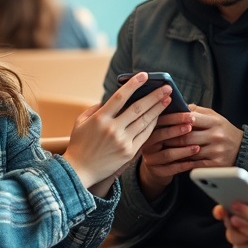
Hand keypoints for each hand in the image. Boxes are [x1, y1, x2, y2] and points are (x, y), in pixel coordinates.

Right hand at [63, 72, 173, 197]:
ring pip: (144, 121)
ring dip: (158, 109)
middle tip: (167, 87)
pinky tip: (159, 117)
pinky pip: (144, 135)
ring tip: (167, 100)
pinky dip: (152, 125)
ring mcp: (122, 141)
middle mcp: (112, 128)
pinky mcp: (129, 152)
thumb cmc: (79, 144)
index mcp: (100, 118)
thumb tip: (110, 100)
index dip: (133, 85)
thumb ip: (95, 109)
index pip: (120, 97)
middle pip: (138, 108)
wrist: (80, 171)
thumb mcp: (80, 122)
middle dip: (154, 96)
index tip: (144, 75)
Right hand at [135, 111, 197, 200]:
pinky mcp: (156, 171)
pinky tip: (194, 162)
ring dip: (183, 150)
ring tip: (197, 147)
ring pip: (167, 154)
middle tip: (191, 126)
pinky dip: (183, 165)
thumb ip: (174, 121)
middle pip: (160, 135)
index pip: (158, 120)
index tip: (189, 114)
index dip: (174, 117)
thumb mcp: (167, 132)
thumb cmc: (167, 144)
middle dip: (177, 130)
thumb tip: (187, 106)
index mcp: (148, 130)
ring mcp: (150, 159)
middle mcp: (146, 144)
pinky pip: (171, 169)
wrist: (157, 168)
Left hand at [137, 105, 242, 200]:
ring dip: (172, 150)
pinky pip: (193, 164)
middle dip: (168, 136)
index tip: (158, 118)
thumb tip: (176, 105)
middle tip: (154, 136)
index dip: (173, 118)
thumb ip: (196, 111)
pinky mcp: (215, 165)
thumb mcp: (213, 116)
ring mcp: (216, 151)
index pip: (190, 118)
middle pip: (186, 136)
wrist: (241, 149)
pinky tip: (172, 159)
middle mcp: (216, 136)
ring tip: (159, 147)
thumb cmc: (222, 130)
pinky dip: (181, 162)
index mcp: (215, 121)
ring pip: (187, 151)